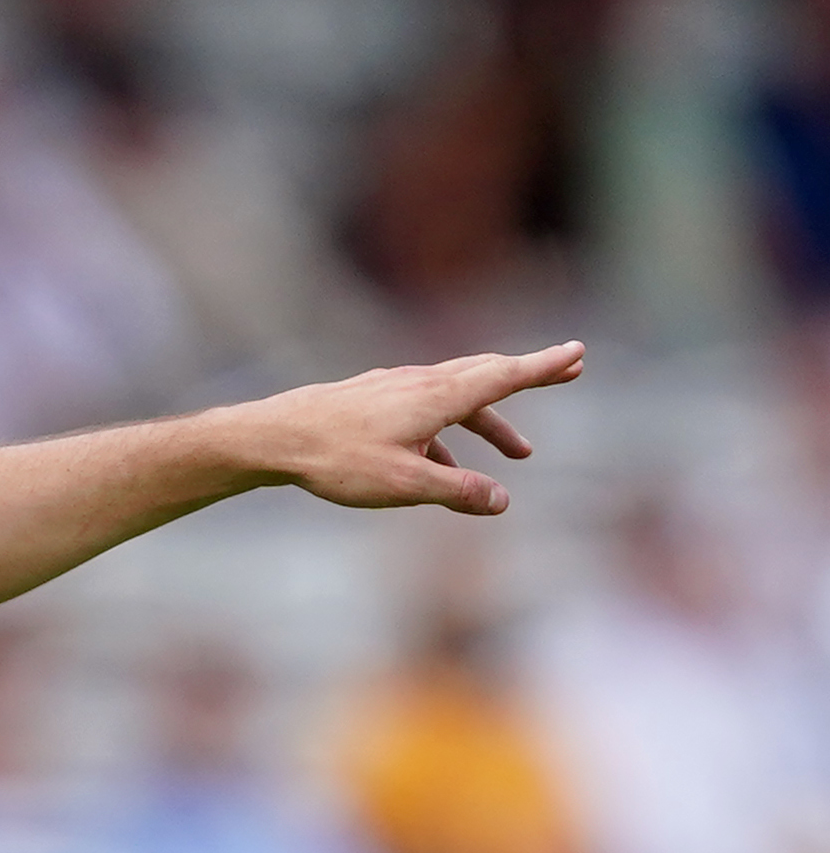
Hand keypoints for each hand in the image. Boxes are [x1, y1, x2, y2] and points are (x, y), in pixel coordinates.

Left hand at [241, 341, 585, 515]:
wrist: (275, 437)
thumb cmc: (337, 460)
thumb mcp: (405, 484)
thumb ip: (456, 491)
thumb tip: (501, 501)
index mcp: (438, 396)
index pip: (504, 375)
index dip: (544, 366)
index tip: (577, 352)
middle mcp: (421, 383)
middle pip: (486, 374)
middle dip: (528, 376)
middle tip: (568, 371)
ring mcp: (395, 389)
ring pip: (456, 397)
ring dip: (491, 421)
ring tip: (519, 452)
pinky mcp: (373, 401)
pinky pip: (425, 413)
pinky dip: (449, 432)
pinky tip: (445, 465)